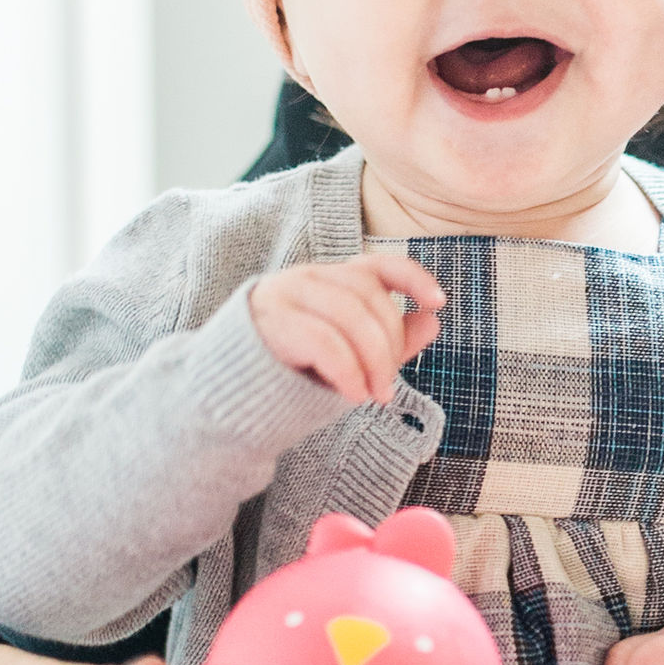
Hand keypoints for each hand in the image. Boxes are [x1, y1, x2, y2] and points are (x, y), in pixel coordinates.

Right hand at [249, 255, 444, 404]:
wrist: (224, 398)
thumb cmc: (289, 376)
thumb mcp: (348, 357)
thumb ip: (387, 340)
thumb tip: (433, 320)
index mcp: (329, 281)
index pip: (377, 266)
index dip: (413, 278)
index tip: (439, 302)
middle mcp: (307, 279)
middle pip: (369, 296)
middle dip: (389, 344)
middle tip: (387, 388)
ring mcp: (285, 295)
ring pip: (349, 315)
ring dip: (373, 360)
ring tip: (374, 396)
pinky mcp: (268, 321)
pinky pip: (323, 340)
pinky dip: (346, 370)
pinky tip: (352, 395)